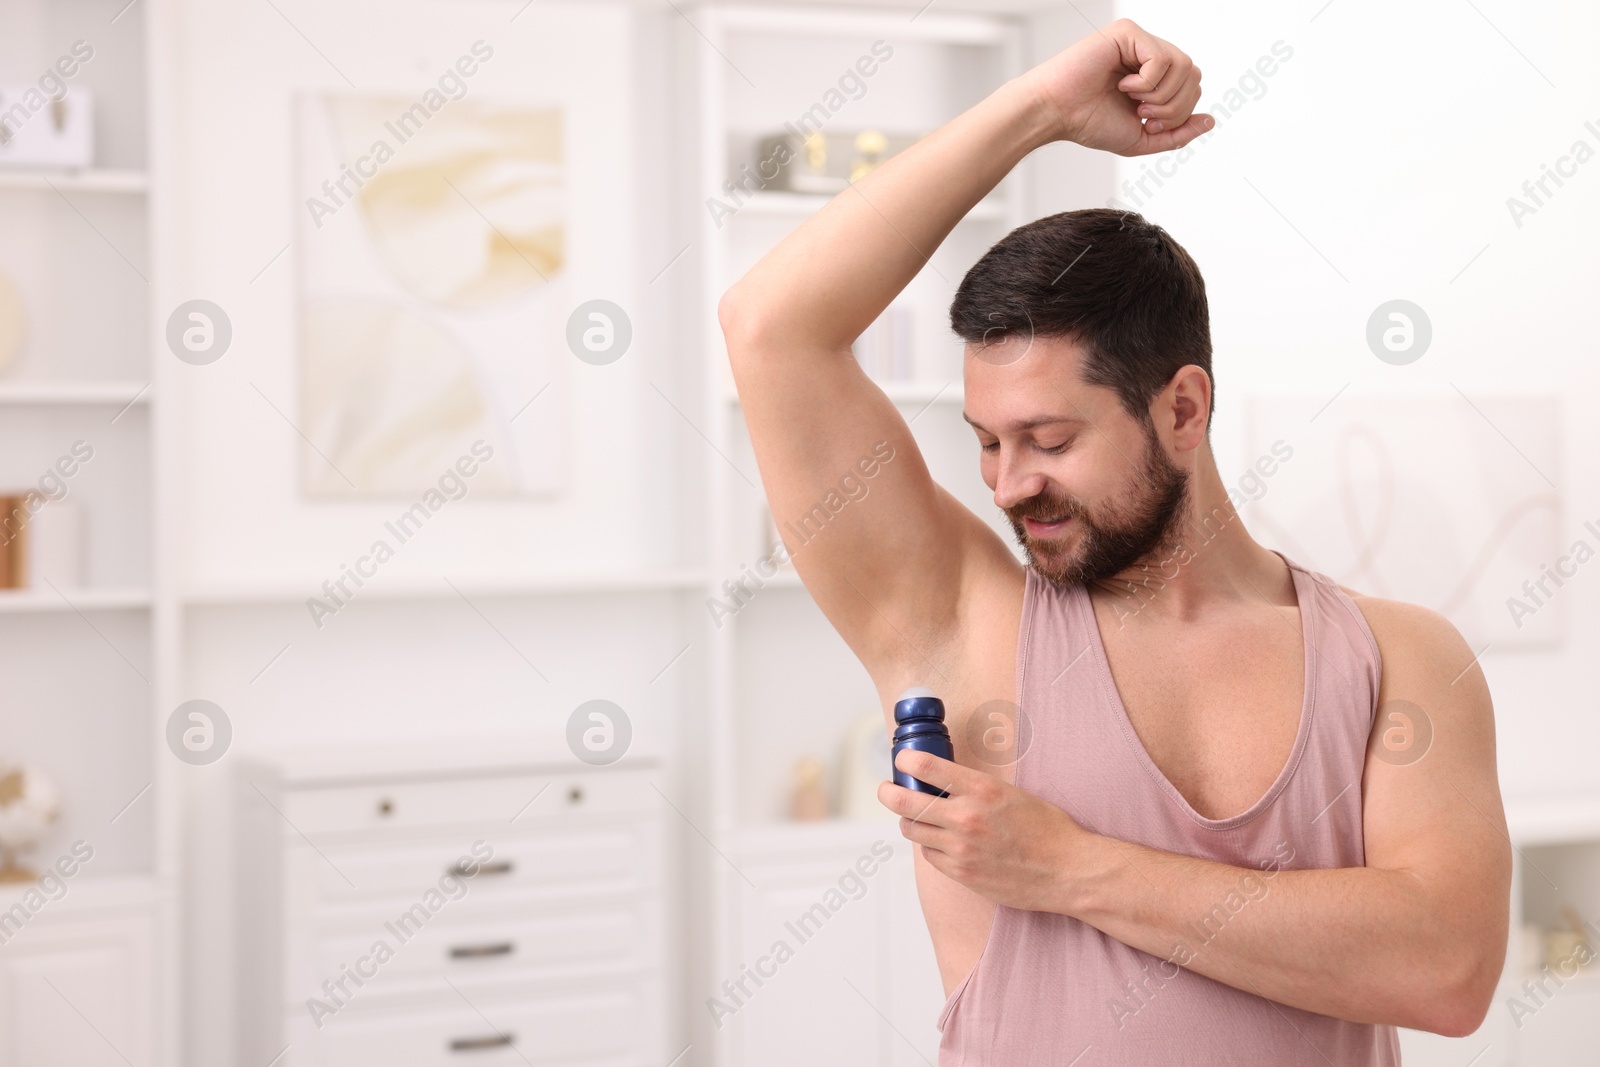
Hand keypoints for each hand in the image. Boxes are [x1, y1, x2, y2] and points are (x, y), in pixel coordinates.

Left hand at [878, 749, 1088, 912]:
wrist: (1067, 871)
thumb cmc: (1047, 830)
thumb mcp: (1012, 794)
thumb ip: (976, 788)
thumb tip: (944, 781)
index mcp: (982, 790)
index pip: (928, 767)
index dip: (907, 761)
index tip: (902, 760)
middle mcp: (967, 817)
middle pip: (905, 802)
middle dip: (889, 793)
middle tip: (886, 789)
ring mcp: (961, 848)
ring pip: (913, 830)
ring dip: (910, 821)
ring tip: (914, 817)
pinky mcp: (961, 874)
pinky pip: (930, 856)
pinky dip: (931, 846)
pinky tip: (942, 842)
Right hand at [1025, 18, 1209, 155]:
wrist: (1056, 114)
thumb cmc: (1088, 122)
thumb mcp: (1141, 138)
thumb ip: (1176, 134)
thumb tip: (1209, 121)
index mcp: (1154, 75)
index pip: (1192, 86)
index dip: (1178, 111)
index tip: (1145, 122)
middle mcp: (1149, 53)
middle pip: (1194, 75)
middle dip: (1173, 106)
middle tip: (1141, 114)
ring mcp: (1139, 41)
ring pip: (1184, 66)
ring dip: (1160, 95)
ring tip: (1131, 98)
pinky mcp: (1128, 33)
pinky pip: (1162, 58)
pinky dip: (1147, 82)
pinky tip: (1123, 84)